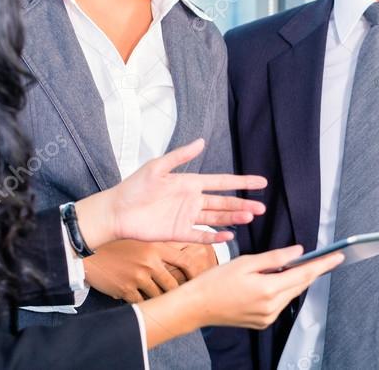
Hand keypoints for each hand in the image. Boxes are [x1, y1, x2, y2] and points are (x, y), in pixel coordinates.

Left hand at [75, 139, 266, 248]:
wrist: (116, 211)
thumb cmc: (134, 186)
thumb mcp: (157, 166)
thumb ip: (180, 156)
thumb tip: (201, 141)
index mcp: (190, 183)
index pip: (221, 182)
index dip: (241, 182)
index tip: (261, 182)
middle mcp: (192, 200)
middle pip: (224, 202)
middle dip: (243, 204)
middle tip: (262, 207)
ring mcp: (187, 218)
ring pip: (217, 218)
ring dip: (233, 218)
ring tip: (251, 217)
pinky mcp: (179, 233)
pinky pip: (201, 235)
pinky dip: (215, 236)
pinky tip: (230, 235)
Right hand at [84, 240, 184, 302]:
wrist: (88, 252)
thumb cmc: (116, 243)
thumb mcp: (139, 238)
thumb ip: (158, 246)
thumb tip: (179, 256)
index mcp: (155, 246)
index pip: (185, 260)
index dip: (194, 273)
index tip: (197, 280)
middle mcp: (149, 261)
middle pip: (173, 283)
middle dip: (176, 291)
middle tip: (179, 296)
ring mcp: (137, 276)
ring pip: (157, 295)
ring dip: (158, 298)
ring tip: (158, 298)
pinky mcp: (125, 289)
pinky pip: (141, 302)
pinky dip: (141, 302)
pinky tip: (138, 298)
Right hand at [137, 246, 344, 347]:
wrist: (198, 306)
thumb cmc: (217, 281)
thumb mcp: (246, 262)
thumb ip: (275, 257)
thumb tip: (298, 252)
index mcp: (268, 290)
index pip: (303, 275)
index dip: (322, 265)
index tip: (338, 256)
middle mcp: (272, 307)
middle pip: (300, 285)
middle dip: (312, 271)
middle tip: (326, 258)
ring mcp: (268, 317)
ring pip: (291, 294)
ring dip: (296, 280)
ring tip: (298, 265)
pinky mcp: (263, 322)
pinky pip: (280, 302)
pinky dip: (284, 289)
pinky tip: (279, 279)